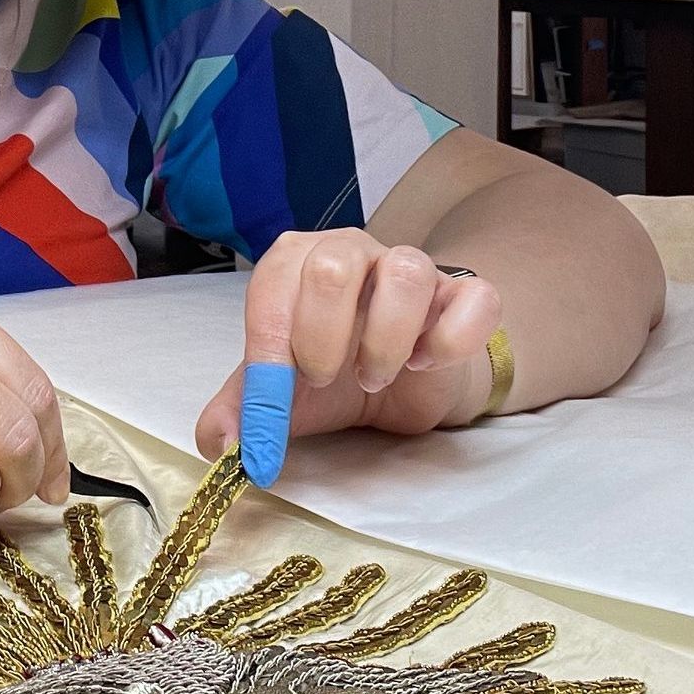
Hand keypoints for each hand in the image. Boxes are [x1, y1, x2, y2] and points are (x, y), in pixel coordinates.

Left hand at [193, 230, 502, 467]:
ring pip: (407, 269)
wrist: (404, 387)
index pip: (275, 278)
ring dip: (386, 338)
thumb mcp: (283, 395)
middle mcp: (353, 250)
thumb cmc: (335, 376)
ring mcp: (414, 267)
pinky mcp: (466, 296)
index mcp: (298, 262)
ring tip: (373, 378)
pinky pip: (475, 297)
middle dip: (323, 333)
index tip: (272, 400)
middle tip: (322, 378)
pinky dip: (452, 338)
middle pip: (335, 261)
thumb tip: (217, 442)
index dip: (269, 344)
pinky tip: (427, 363)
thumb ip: (244, 411)